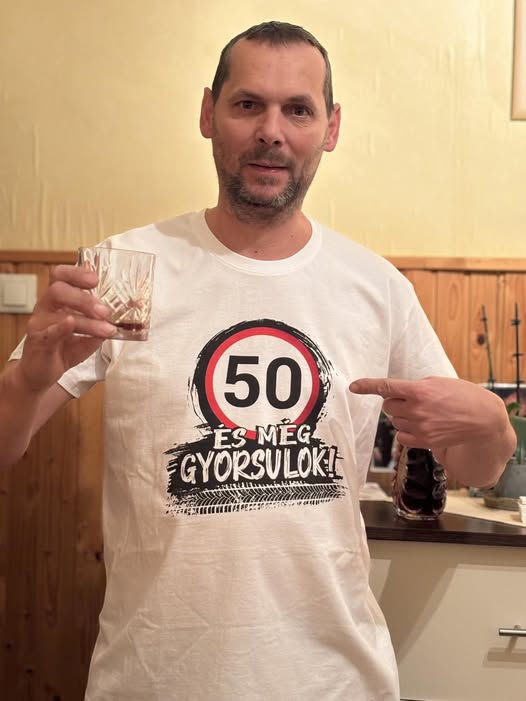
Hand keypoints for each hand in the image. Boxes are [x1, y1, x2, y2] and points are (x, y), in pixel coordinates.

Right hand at [18, 264, 115, 392]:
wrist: (40, 374)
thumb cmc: (63, 349)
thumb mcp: (89, 335)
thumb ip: (103, 325)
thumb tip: (127, 318)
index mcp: (57, 300)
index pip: (60, 275)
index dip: (76, 272)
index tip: (94, 278)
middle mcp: (46, 307)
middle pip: (58, 289)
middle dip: (84, 298)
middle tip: (105, 310)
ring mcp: (40, 323)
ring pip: (59, 312)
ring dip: (85, 319)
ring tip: (105, 328)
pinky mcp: (38, 341)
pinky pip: (49, 331)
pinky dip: (61, 326)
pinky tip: (71, 322)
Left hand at [349, 376, 509, 462]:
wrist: (483, 419)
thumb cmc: (462, 395)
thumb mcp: (438, 382)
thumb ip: (415, 386)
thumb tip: (397, 393)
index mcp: (420, 390)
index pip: (386, 387)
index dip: (367, 386)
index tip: (354, 386)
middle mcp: (417, 409)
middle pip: (388, 407)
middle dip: (395, 403)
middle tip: (411, 401)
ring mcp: (420, 427)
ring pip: (394, 422)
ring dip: (402, 417)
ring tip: (423, 414)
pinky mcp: (424, 441)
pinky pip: (401, 437)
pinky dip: (406, 431)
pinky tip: (421, 426)